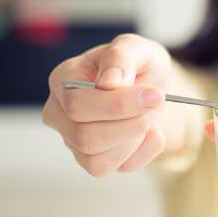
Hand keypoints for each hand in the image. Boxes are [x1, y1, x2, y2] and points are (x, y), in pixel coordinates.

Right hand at [42, 34, 171, 175]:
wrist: (154, 90)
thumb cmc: (138, 65)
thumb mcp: (136, 48)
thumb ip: (121, 56)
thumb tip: (107, 82)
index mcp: (63, 80)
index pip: (77, 104)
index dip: (119, 104)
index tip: (155, 93)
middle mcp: (60, 115)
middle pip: (84, 137)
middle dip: (130, 124)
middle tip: (157, 103)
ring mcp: (74, 142)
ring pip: (97, 162)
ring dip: (135, 138)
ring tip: (150, 114)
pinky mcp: (96, 161)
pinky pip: (119, 168)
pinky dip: (144, 151)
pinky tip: (151, 131)